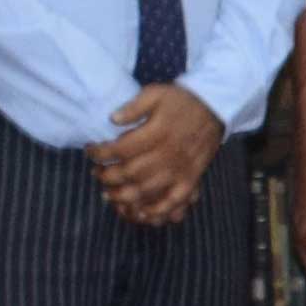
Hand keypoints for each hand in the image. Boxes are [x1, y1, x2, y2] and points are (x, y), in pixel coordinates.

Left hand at [96, 84, 226, 228]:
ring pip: (146, 190)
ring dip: (123, 195)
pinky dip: (157, 210)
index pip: (120, 149)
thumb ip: (134, 106)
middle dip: (107, 176)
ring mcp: (180, 169)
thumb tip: (113, 119)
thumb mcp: (156, 92)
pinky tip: (141, 212)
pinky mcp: (190, 178)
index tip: (90, 151)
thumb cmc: (181, 100)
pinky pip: (173, 200)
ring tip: (109, 193)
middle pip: (130, 173)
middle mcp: (167, 154)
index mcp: (157, 132)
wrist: (214, 107)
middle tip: (96, 173)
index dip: (100, 153)